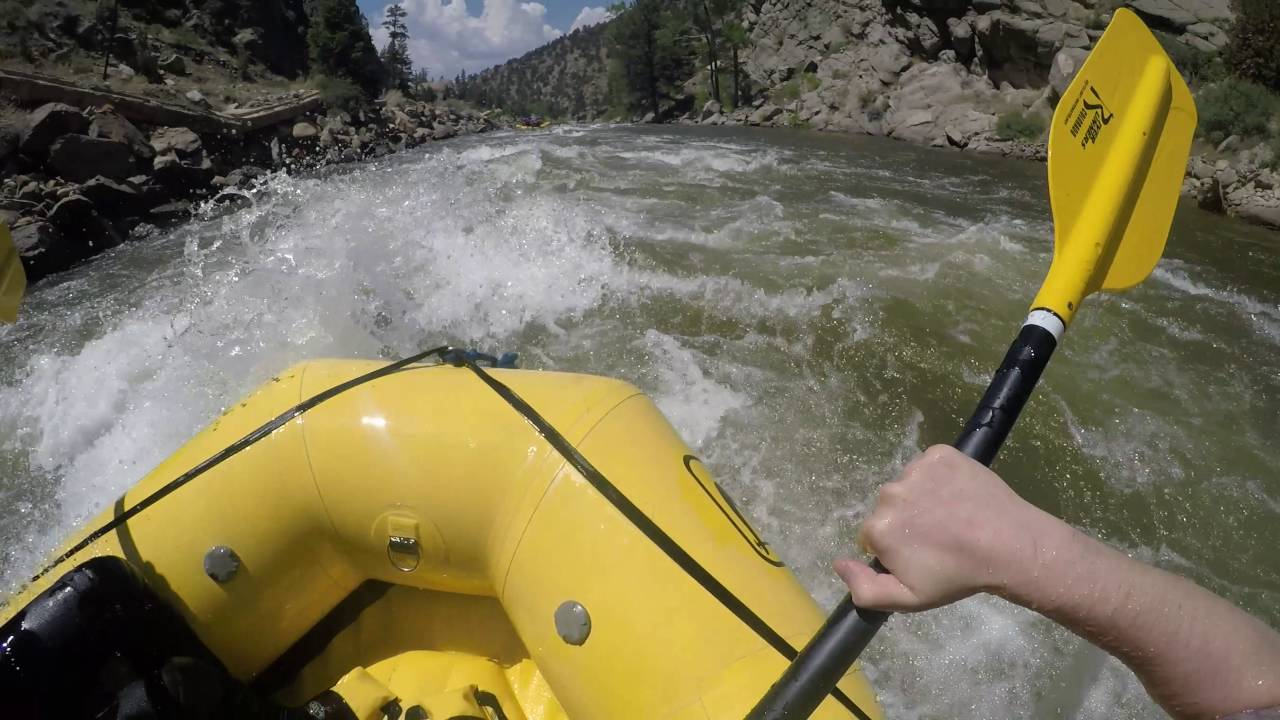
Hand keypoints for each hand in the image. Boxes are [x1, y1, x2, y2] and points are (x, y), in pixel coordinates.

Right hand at [834, 445, 1071, 611]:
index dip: (894, 548)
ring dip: (923, 497)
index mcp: (878, 527)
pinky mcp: (940, 454)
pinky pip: (930, 465)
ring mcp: (916, 469)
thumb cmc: (957, 576)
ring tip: (953, 516)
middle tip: (939, 537)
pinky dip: (940, 477)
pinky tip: (960, 495)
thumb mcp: (909, 599)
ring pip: (909, 485)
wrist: (1011, 545)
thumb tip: (838, 564)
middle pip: (889, 507)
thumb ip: (865, 589)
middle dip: (906, 520)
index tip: (920, 556)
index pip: (873, 535)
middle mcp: (890, 493)